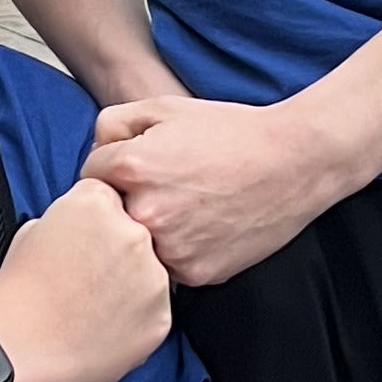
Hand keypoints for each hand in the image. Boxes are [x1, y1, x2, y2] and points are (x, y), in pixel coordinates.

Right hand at [0, 176, 171, 381]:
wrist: (20, 350)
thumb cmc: (19, 295)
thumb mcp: (32, 230)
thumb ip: (69, 218)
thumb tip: (83, 226)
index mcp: (97, 204)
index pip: (109, 197)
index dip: (94, 222)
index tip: (84, 241)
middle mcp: (133, 234)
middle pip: (135, 232)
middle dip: (116, 250)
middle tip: (88, 277)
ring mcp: (153, 277)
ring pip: (150, 272)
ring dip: (131, 283)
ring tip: (93, 306)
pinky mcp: (161, 316)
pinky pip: (154, 310)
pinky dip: (136, 318)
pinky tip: (104, 326)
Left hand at [83, 91, 353, 288]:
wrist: (293, 162)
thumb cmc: (231, 133)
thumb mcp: (165, 108)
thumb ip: (112, 124)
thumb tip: (94, 153)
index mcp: (131, 169)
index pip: (89, 178)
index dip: (112, 170)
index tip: (139, 168)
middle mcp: (145, 213)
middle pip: (108, 218)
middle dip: (126, 204)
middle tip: (164, 189)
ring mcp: (171, 249)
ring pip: (137, 248)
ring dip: (149, 234)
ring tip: (186, 208)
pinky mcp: (196, 273)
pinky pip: (168, 268)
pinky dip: (179, 252)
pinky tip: (203, 228)